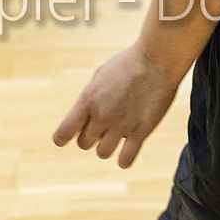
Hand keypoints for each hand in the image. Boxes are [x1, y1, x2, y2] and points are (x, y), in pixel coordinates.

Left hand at [53, 42, 180, 167]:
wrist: (157, 59)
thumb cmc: (128, 63)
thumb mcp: (101, 75)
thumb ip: (90, 97)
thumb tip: (85, 117)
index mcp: (88, 99)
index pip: (64, 132)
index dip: (62, 138)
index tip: (65, 138)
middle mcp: (102, 115)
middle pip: (84, 143)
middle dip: (90, 137)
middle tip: (102, 127)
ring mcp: (121, 125)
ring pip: (102, 153)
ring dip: (106, 147)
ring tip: (115, 136)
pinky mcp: (141, 132)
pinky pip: (125, 160)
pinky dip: (124, 159)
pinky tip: (128, 150)